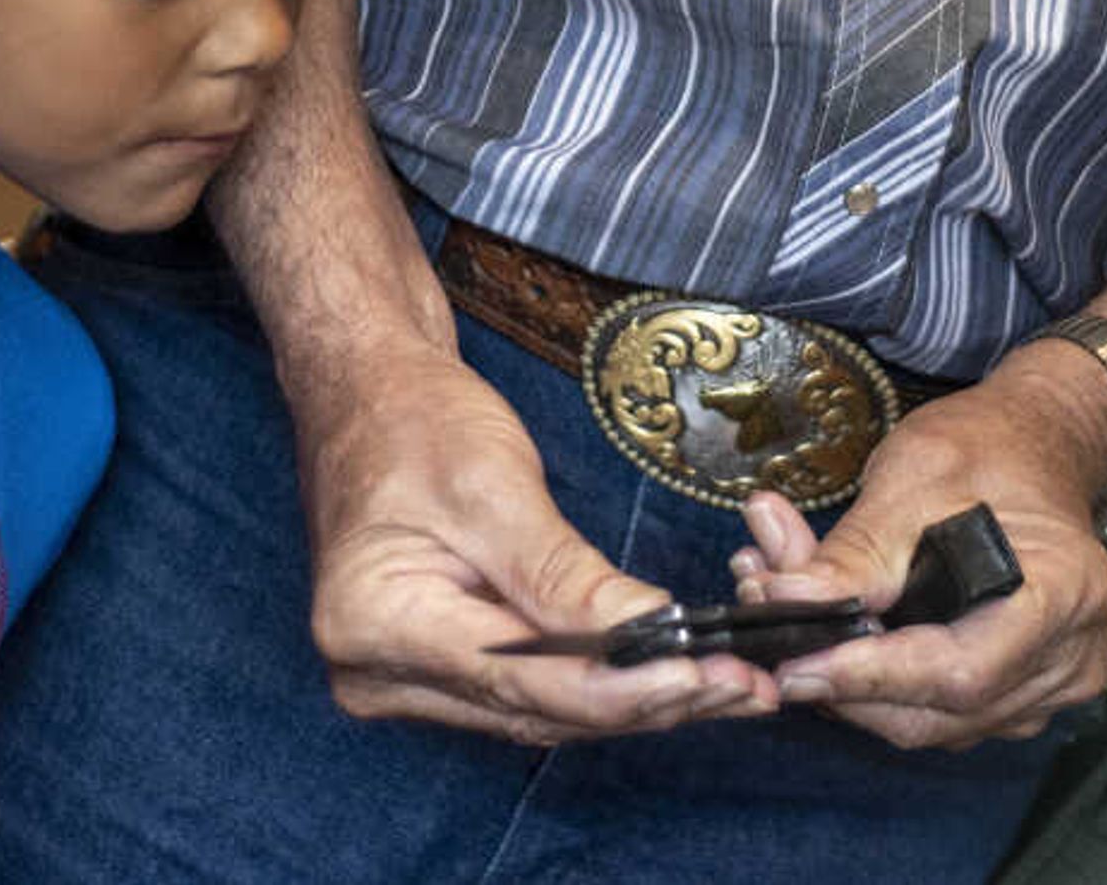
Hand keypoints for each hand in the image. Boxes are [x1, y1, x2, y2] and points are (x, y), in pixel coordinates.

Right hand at [293, 338, 779, 743]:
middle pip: (535, 709)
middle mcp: (378, 674)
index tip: (700, 674)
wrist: (364, 395)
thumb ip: (565, 575)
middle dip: (644, 700)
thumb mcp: (492, 487)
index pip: (519, 678)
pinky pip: (531, 692)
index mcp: (372, 624)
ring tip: (729, 688)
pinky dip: (603, 684)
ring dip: (636, 701)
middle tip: (742, 688)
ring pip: (541, 711)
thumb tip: (650, 635)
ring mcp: (404, 680)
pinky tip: (671, 676)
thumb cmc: (411, 420)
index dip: (618, 685)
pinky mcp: (437, 671)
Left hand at [730, 355, 1106, 748]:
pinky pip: (937, 711)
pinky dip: (875, 680)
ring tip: (781, 603)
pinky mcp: (1018, 696)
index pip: (959, 670)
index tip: (792, 665)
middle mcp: (1069, 658)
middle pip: (937, 710)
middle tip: (763, 613)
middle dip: (839, 675)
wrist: (1040, 446)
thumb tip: (783, 599)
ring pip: (926, 719)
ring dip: (845, 678)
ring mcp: (1048, 687)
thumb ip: (856, 549)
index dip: (869, 675)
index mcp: (1065, 594)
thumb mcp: (917, 474)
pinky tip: (829, 630)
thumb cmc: (991, 448)